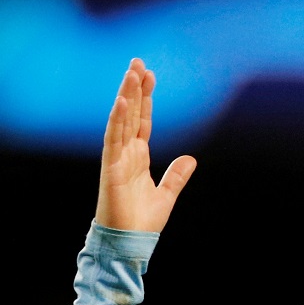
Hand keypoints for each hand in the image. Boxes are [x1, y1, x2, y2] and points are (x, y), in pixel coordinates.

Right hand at [95, 58, 195, 231]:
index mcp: (138, 157)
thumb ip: (177, 176)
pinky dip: (118, 120)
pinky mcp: (111, 168)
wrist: (130, 242)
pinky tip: (122, 102)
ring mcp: (117, 159)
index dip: (146, 99)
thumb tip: (191, 158)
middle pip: (131, 114)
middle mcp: (126, 153)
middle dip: (135, 88)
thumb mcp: (167, 195)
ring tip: (132, 72)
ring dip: (127, 96)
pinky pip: (113, 140)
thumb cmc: (142, 221)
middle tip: (138, 62)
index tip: (149, 76)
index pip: (142, 121)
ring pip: (122, 120)